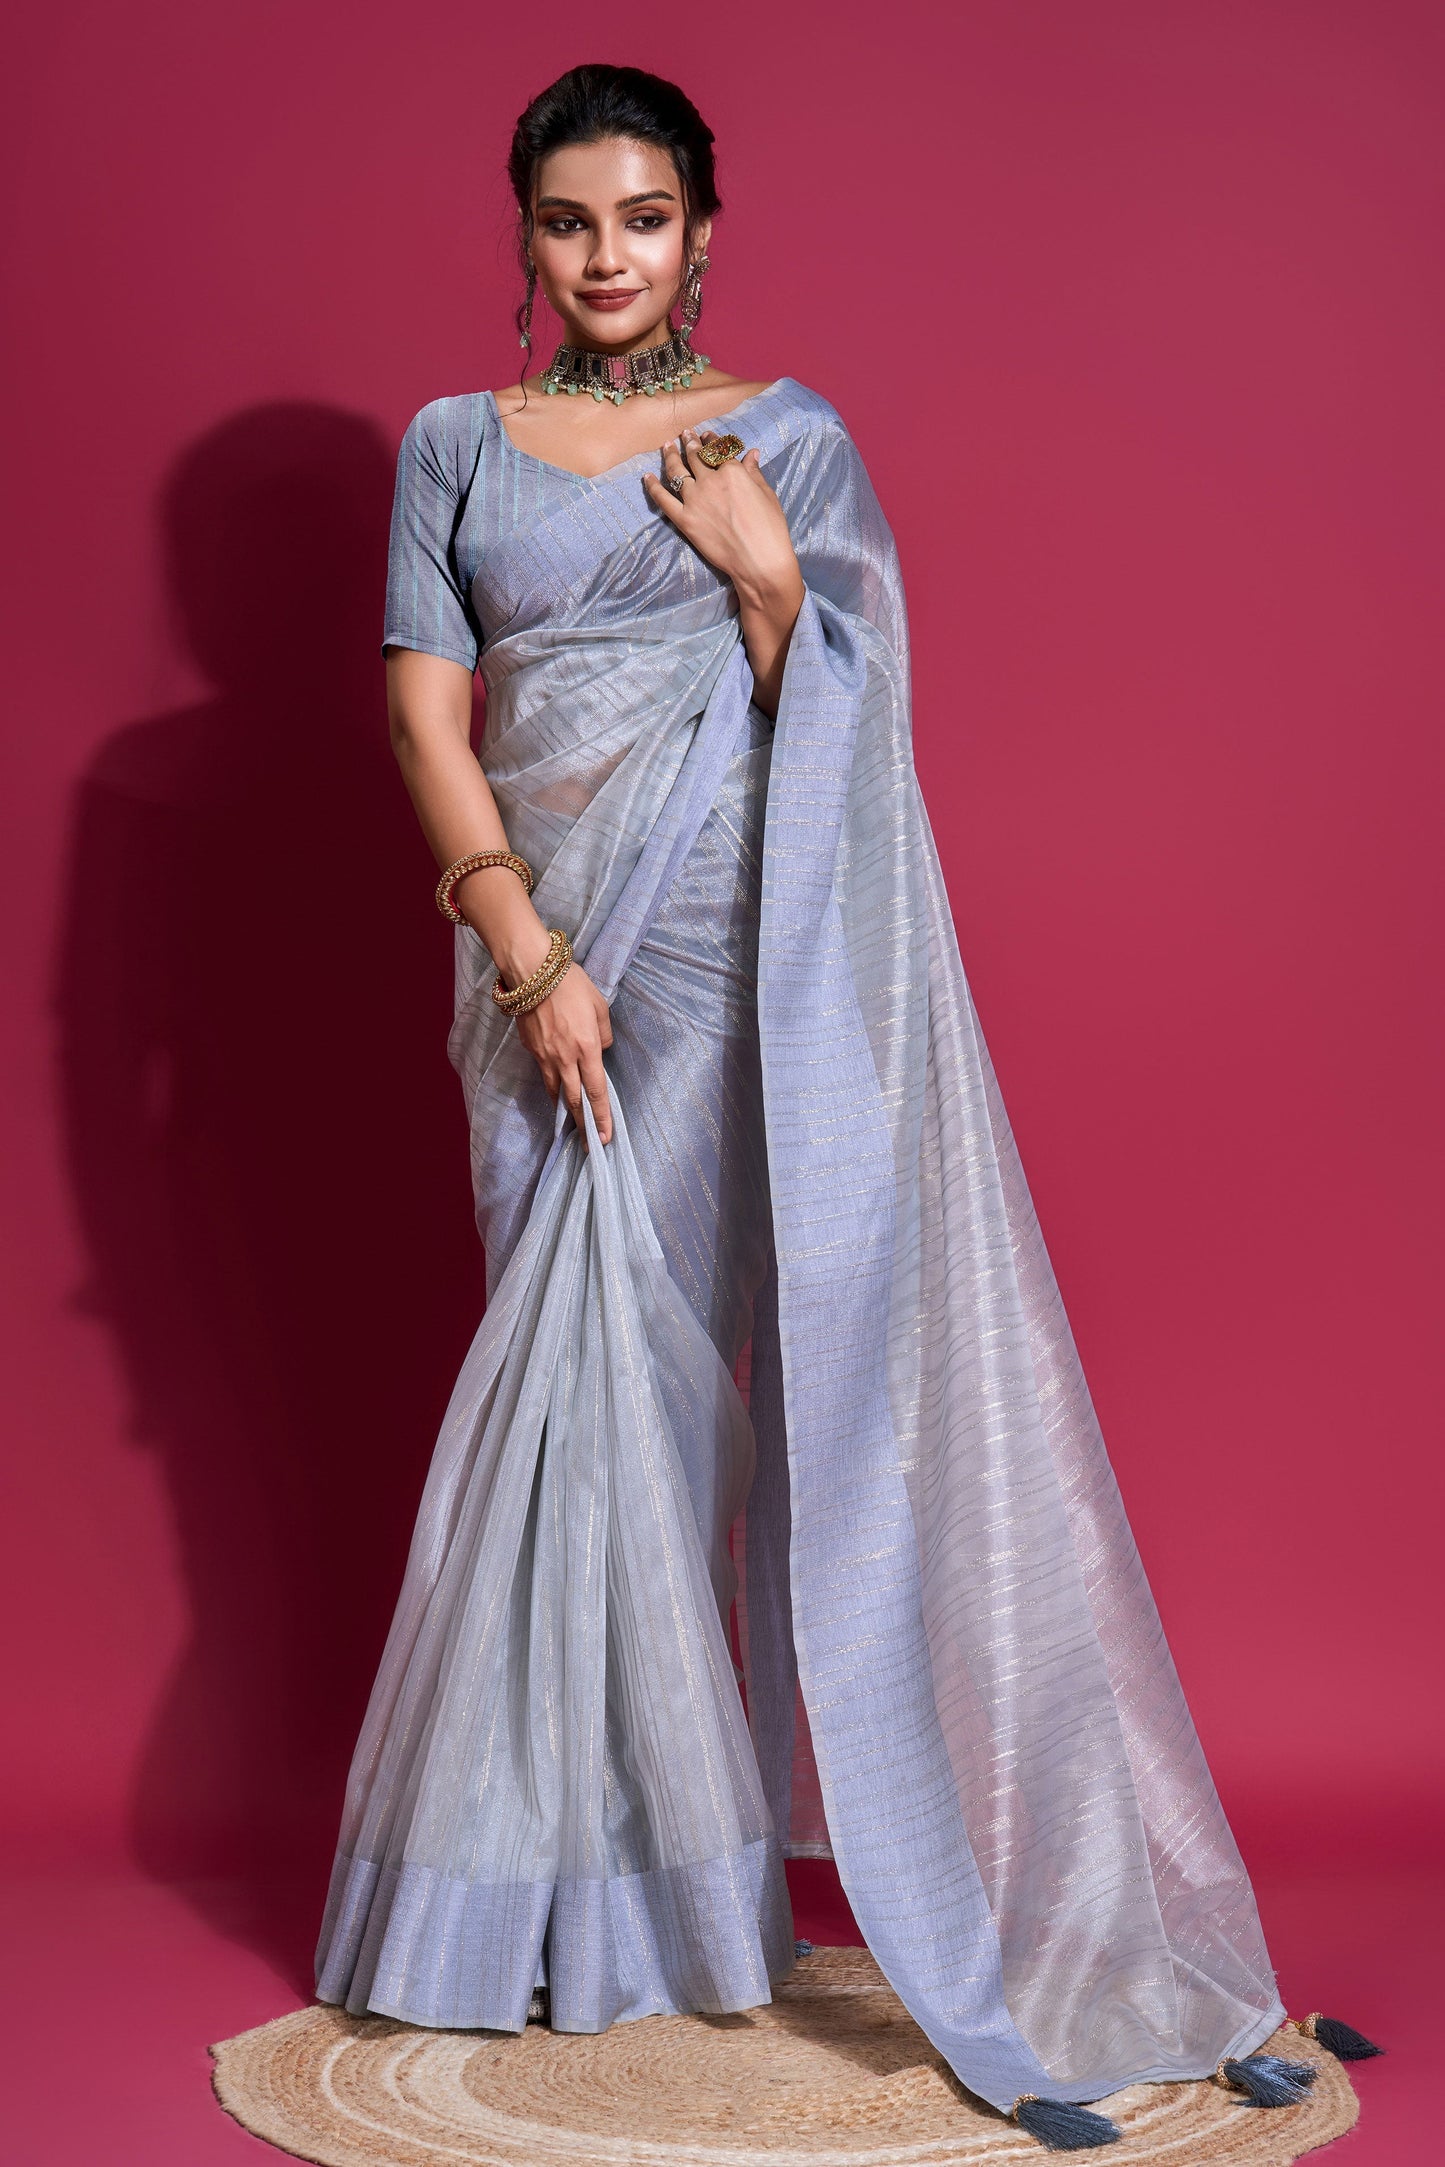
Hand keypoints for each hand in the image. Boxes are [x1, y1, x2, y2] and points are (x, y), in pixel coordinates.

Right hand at [514, 960, 613, 1147]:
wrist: (532, 972)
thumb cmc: (571, 984)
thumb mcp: (600, 1005)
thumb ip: (606, 1032)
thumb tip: (603, 1048)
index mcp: (587, 1049)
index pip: (596, 1093)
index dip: (601, 1118)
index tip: (605, 1138)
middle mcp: (565, 1058)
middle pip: (574, 1100)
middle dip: (583, 1123)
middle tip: (589, 1142)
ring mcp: (544, 1055)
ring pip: (555, 1089)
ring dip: (564, 1106)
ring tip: (570, 1119)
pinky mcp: (530, 1047)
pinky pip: (543, 1070)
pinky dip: (550, 1081)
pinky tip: (554, 1083)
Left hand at [643, 428, 799, 602]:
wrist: (758, 561)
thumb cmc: (770, 529)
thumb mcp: (767, 495)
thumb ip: (754, 473)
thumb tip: (751, 454)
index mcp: (732, 472)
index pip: (718, 449)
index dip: (711, 439)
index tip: (706, 434)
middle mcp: (710, 481)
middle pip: (695, 456)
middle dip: (689, 442)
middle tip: (684, 434)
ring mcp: (694, 500)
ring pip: (677, 471)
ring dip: (670, 456)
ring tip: (667, 446)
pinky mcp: (684, 520)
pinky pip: (663, 499)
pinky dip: (653, 486)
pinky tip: (647, 476)